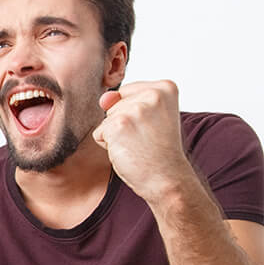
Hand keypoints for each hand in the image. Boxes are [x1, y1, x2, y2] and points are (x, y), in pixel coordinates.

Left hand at [93, 81, 196, 203]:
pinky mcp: (118, 125)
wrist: (166, 177)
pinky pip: (99, 133)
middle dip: (123, 124)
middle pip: (115, 104)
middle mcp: (152, 94)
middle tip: (145, 139)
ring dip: (116, 136)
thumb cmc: (158, 150)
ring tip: (138, 145)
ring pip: (106, 119)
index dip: (133, 114)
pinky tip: (129, 151)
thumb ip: (124, 100)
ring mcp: (135, 109)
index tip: (153, 127)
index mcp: (165, 87)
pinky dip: (109, 146)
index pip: (127, 92)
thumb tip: (104, 98)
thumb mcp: (149, 117)